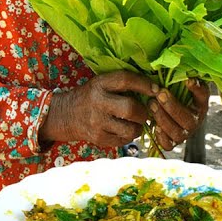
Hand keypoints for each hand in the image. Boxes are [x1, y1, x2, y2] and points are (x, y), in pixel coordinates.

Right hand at [41, 71, 155, 149]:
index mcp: (99, 84)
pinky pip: (124, 140)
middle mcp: (97, 102)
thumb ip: (122, 84)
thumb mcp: (100, 83)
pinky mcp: (98, 138)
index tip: (156, 89)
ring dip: (138, 127)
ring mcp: (97, 122)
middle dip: (143, 112)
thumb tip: (155, 89)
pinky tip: (124, 130)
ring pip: (131, 129)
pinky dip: (129, 136)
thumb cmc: (90, 97)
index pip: (125, 80)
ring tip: (134, 123)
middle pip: (130, 108)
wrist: (65, 115)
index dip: (144, 84)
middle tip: (144, 112)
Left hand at [147, 79, 209, 152]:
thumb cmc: (174, 96)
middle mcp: (194, 122)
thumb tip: (189, 79)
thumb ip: (188, 82)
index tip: (187, 81)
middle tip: (159, 94)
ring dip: (163, 118)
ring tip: (151, 104)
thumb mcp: (182, 86)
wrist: (166, 110)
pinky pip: (168, 145)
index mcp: (200, 105)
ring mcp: (183, 134)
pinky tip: (154, 126)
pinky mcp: (171, 142)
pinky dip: (161, 137)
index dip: (197, 90)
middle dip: (172, 106)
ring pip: (177, 134)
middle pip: (187, 120)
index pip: (203, 97)